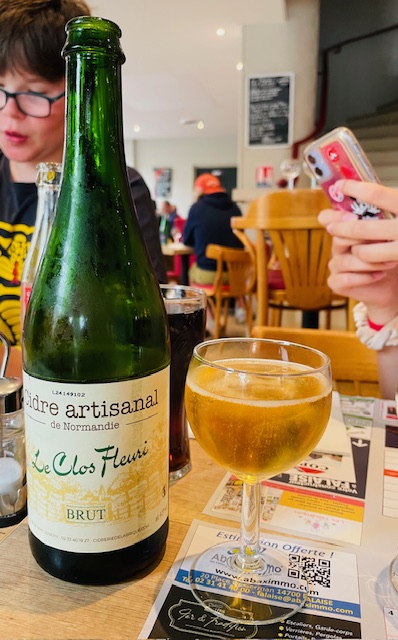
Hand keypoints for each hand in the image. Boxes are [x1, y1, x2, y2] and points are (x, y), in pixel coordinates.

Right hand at [318, 180, 397, 323]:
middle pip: (338, 237)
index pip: (327, 218)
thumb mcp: (387, 235)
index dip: (334, 215)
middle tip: (381, 239)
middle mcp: (338, 246)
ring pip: (344, 260)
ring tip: (390, 262)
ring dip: (369, 261)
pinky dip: (364, 277)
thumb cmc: (391, 256)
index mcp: (345, 229)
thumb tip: (382, 212)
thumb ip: (378, 221)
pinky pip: (344, 278)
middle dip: (361, 238)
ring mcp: (336, 265)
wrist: (393, 285)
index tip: (352, 215)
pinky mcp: (337, 283)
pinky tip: (379, 274)